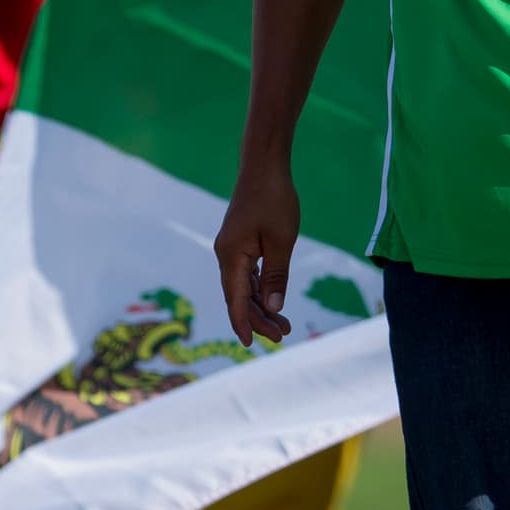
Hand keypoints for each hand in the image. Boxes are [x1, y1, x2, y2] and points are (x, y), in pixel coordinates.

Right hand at [214, 160, 299, 347]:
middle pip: (239, 296)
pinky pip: (247, 273)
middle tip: (283, 336)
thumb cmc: (275, 199)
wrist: (265, 165)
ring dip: (261, 305)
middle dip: (259, 318)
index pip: (235, 299)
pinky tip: (271, 300)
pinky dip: (259, 288)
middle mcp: (226, 254)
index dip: (243, 323)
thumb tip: (273, 308)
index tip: (250, 345)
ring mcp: (232, 247)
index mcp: (231, 256)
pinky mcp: (241, 241)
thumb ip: (276, 276)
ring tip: (283, 325)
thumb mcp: (281, 241)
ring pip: (244, 286)